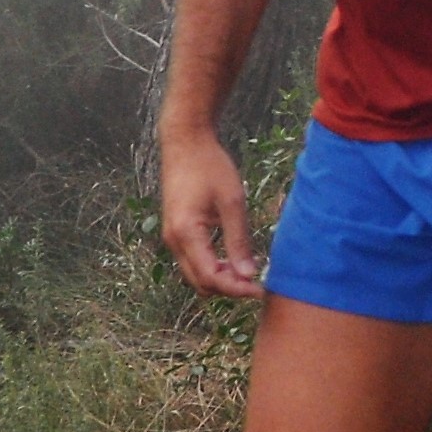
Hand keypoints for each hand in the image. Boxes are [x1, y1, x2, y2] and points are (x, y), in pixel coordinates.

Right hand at [156, 126, 263, 297]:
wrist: (185, 142)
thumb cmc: (210, 166)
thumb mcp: (232, 202)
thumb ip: (238, 240)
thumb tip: (248, 274)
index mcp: (186, 233)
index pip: (211, 276)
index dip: (236, 289)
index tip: (260, 288)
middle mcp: (173, 240)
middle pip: (200, 283)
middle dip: (228, 288)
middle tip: (257, 283)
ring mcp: (171, 237)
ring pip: (194, 275)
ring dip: (219, 279)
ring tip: (247, 271)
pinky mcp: (175, 231)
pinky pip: (192, 261)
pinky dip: (211, 267)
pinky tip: (232, 259)